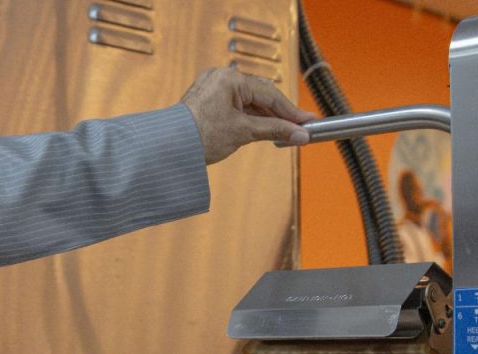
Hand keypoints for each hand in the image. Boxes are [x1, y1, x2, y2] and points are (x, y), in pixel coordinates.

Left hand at [181, 68, 315, 164]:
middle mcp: (221, 78)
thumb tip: (300, 134)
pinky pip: (236, 107)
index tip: (308, 122)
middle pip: (260, 96)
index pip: (269, 94)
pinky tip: (263, 129)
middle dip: (280, 114)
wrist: (169, 150)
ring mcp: (213, 89)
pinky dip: (250, 119)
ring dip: (266, 118)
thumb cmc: (200, 136)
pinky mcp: (207, 101)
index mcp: (230, 79)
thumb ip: (275, 130)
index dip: (291, 111)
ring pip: (249, 102)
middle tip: (300, 129)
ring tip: (284, 133)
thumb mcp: (243, 132)